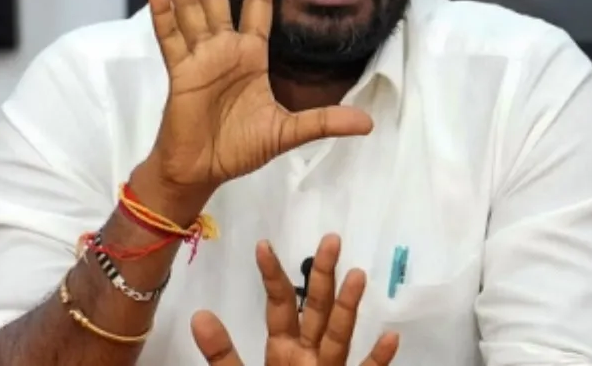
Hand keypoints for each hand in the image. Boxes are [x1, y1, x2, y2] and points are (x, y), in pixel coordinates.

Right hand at [141, 0, 373, 200]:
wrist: (203, 171)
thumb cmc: (239, 148)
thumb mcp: (288, 131)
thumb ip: (324, 121)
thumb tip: (368, 123)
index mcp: (250, 54)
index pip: (257, 2)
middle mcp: (223, 48)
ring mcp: (199, 57)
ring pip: (189, 5)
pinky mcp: (179, 73)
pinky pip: (171, 36)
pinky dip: (163, 11)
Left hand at [191, 234, 398, 364]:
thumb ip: (222, 354)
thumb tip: (200, 315)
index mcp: (282, 351)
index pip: (280, 306)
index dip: (272, 276)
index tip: (263, 245)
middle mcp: (309, 357)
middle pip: (317, 310)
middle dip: (323, 276)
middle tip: (330, 238)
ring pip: (340, 337)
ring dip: (349, 308)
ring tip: (357, 274)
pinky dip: (377, 360)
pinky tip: (390, 338)